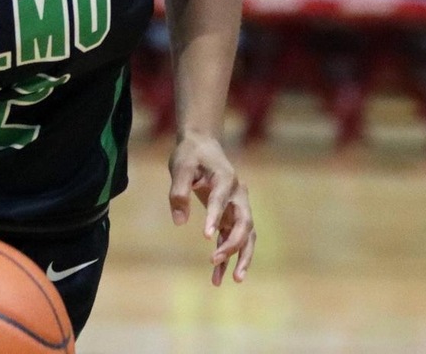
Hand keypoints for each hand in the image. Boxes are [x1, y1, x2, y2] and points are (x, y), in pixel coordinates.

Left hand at [168, 132, 255, 285]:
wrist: (203, 146)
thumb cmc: (190, 155)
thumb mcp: (180, 167)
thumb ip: (179, 192)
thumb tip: (180, 222)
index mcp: (225, 178)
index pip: (222, 200)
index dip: (215, 217)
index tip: (207, 237)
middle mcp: (237, 194)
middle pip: (244, 222)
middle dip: (233, 244)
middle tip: (215, 260)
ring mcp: (237, 206)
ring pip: (246, 235)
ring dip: (242, 256)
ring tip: (235, 280)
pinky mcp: (231, 216)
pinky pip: (233, 239)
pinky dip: (228, 256)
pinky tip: (217, 277)